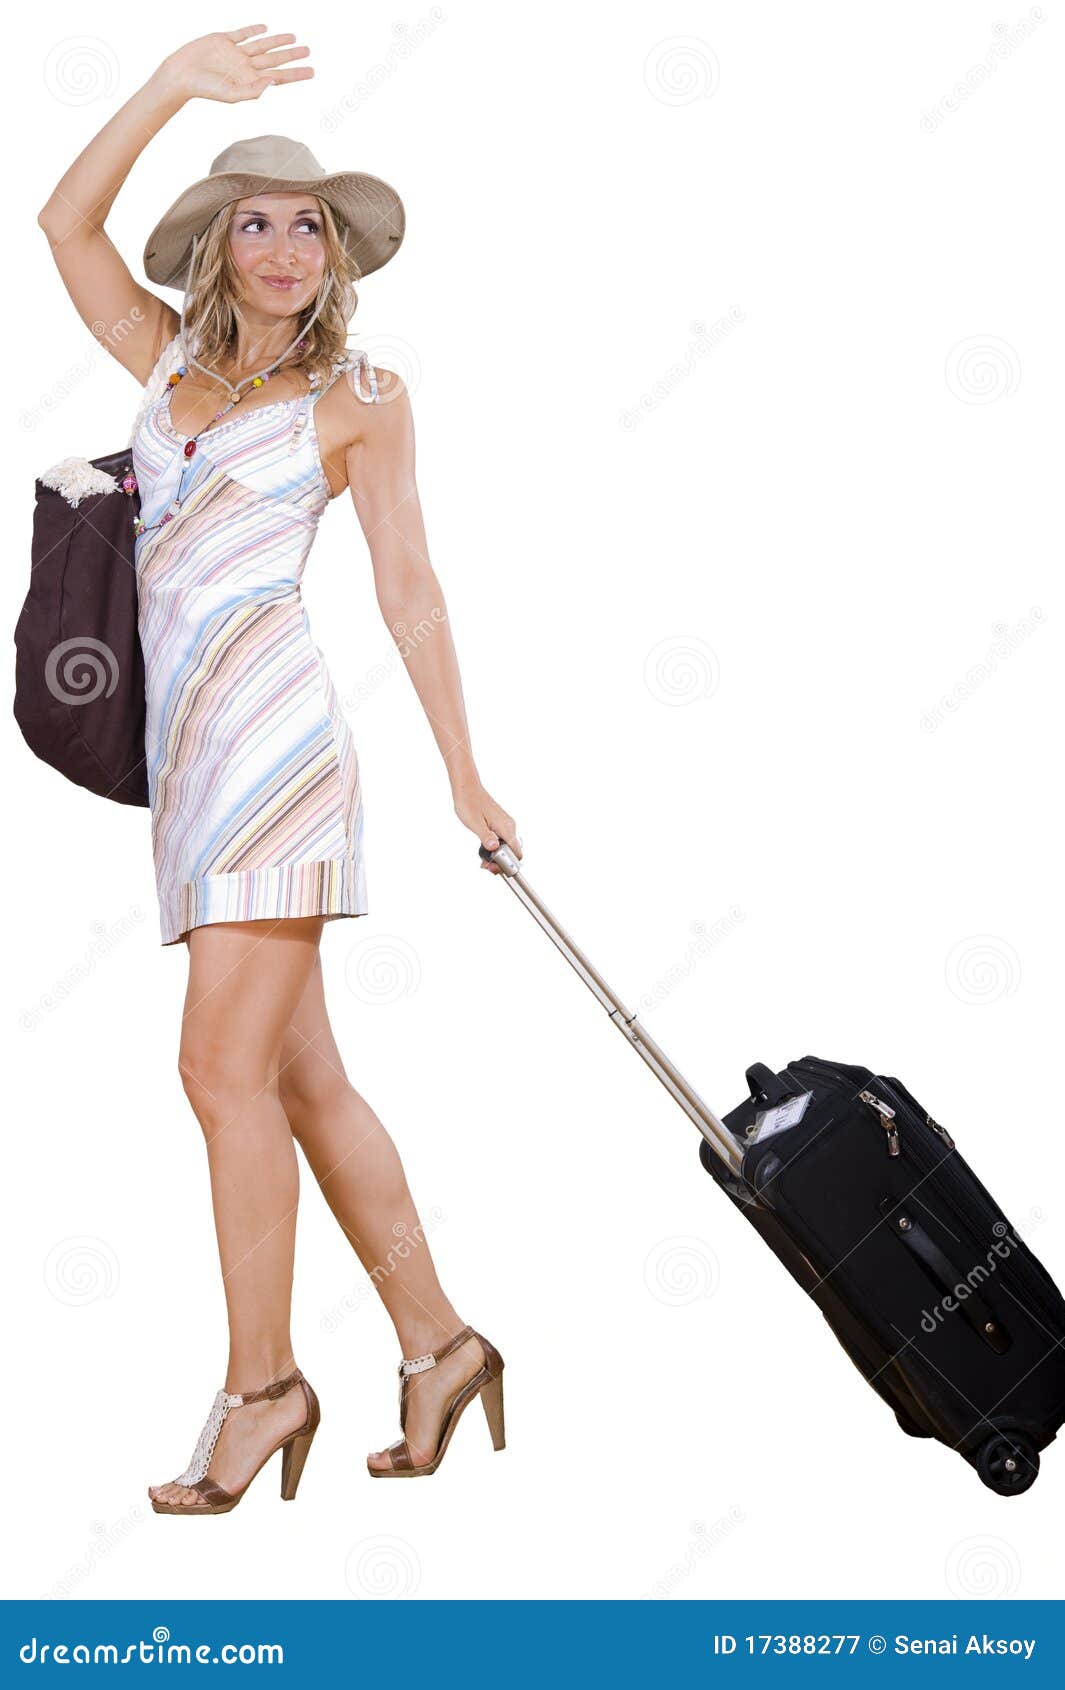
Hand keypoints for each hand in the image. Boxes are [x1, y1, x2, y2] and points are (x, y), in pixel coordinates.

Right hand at [158, 25, 312, 103]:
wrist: (182, 74)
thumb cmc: (205, 89)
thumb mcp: (231, 95)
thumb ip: (254, 91)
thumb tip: (274, 83)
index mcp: (250, 81)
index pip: (279, 77)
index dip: (296, 74)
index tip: (312, 71)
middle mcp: (245, 66)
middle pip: (274, 60)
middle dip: (292, 56)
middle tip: (308, 51)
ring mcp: (235, 53)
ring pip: (262, 45)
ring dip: (278, 41)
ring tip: (294, 38)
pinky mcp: (223, 40)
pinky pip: (242, 34)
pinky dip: (253, 30)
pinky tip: (265, 28)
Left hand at [452, 781, 522, 874]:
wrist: (467, 788)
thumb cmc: (469, 803)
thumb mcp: (475, 823)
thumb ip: (486, 837)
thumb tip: (494, 848)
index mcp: (506, 827)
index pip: (516, 852)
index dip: (508, 864)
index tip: (493, 867)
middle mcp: (509, 826)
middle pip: (513, 852)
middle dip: (501, 862)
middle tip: (485, 866)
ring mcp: (506, 825)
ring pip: (508, 847)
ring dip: (498, 856)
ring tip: (483, 861)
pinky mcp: (500, 824)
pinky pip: (503, 841)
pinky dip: (496, 849)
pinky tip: (485, 852)